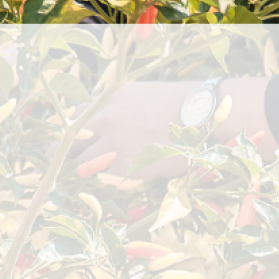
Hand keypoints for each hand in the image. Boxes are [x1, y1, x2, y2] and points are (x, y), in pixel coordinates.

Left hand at [73, 78, 270, 179]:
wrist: (208, 116)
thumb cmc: (181, 106)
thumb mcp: (142, 96)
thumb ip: (117, 109)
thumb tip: (102, 126)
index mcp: (109, 99)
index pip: (74, 119)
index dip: (76, 135)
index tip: (79, 145)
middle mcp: (106, 118)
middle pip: (71, 143)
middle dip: (72, 154)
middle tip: (79, 164)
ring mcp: (115, 143)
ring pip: (83, 165)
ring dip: (92, 170)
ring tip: (109, 173)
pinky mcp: (128, 166)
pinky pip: (105, 180)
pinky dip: (112, 182)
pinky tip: (128, 177)